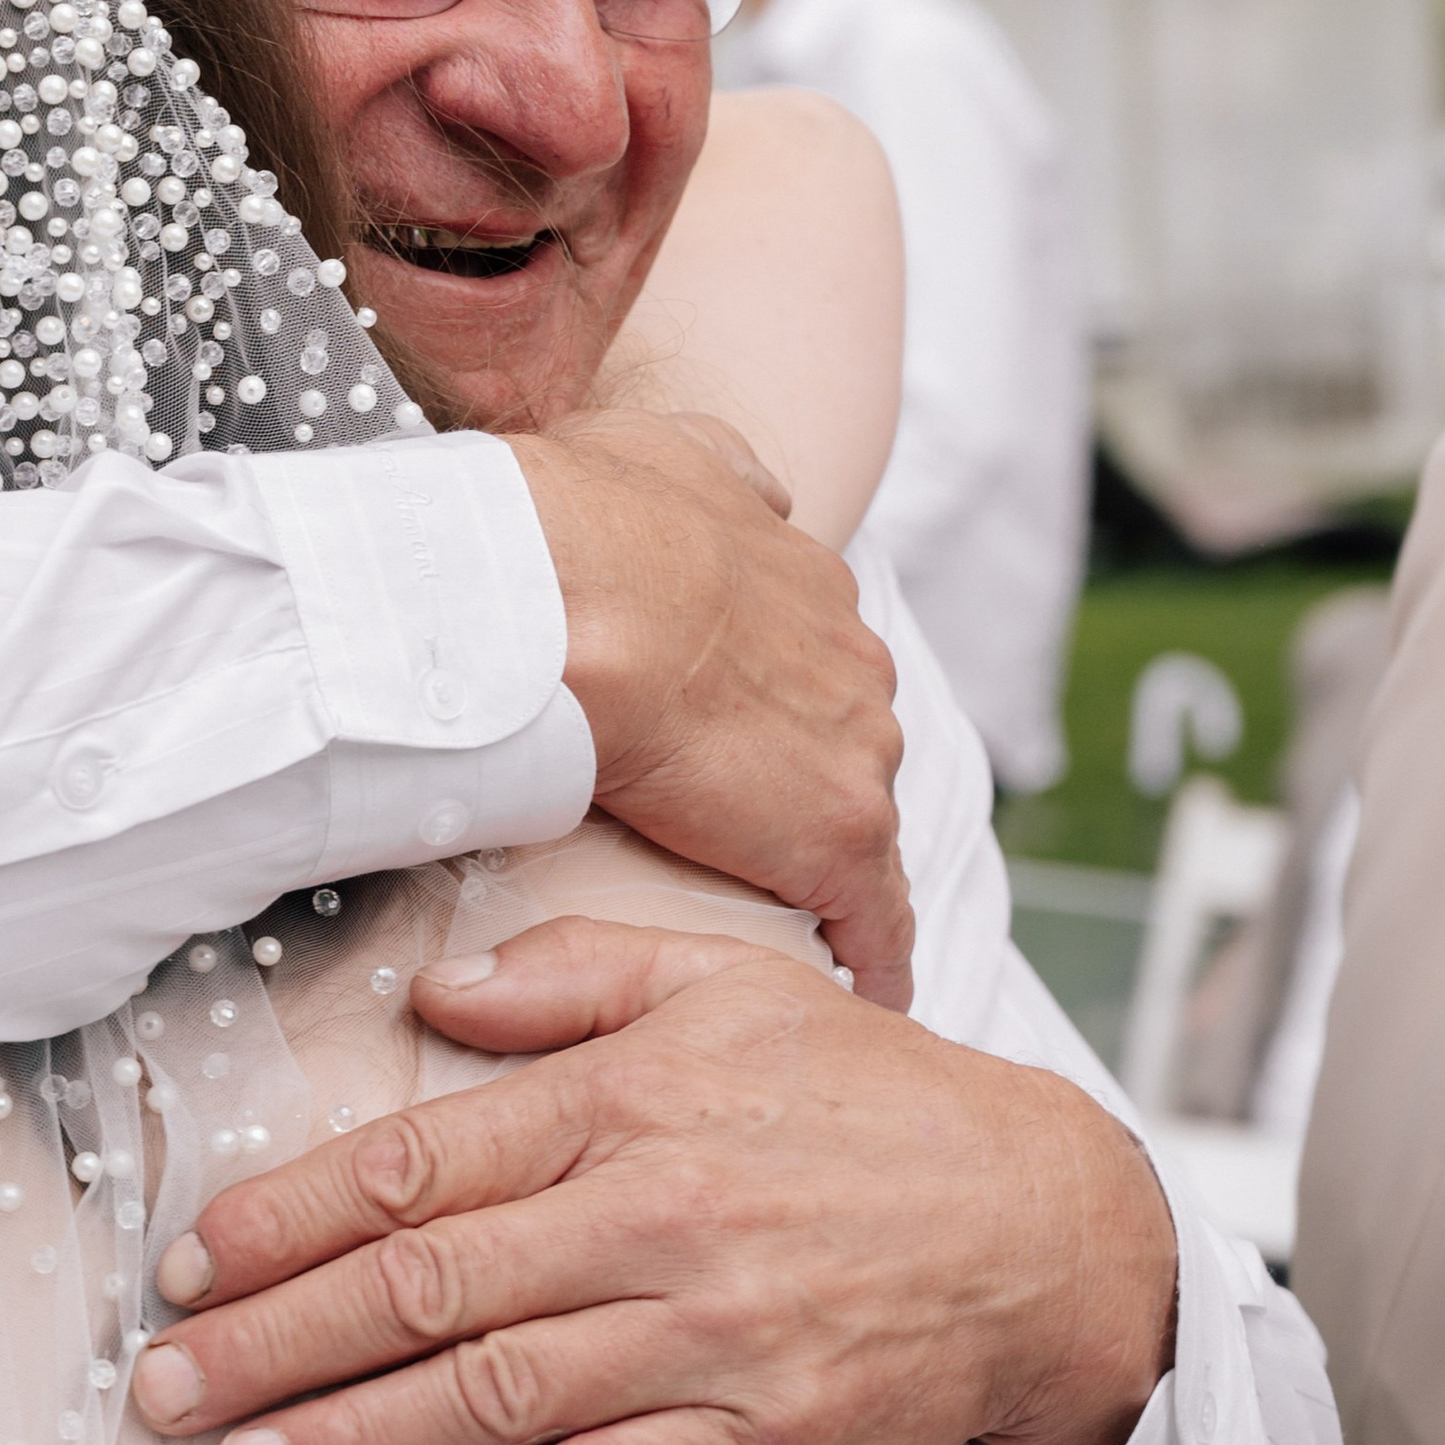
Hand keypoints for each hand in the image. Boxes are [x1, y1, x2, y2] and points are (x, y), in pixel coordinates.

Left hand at [132, 917, 1178, 1444]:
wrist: (1043, 1222)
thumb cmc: (867, 1096)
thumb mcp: (725, 982)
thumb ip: (569, 979)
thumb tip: (429, 996)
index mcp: (625, 1101)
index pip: (416, 1164)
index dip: (286, 1217)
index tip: (190, 1263)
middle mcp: (650, 1216)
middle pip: (424, 1289)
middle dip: (273, 1342)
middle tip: (160, 1387)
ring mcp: (704, 1335)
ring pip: (490, 1395)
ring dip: (350, 1441)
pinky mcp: (758, 1435)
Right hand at [508, 411, 910, 1007]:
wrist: (568, 595)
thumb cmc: (585, 522)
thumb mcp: (668, 451)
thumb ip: (722, 469)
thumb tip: (761, 487)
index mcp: (808, 585)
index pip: (816, 663)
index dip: (781, 704)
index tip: (749, 739)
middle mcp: (853, 664)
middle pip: (846, 741)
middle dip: (805, 780)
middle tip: (736, 831)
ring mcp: (856, 754)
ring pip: (855, 824)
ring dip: (822, 864)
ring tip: (778, 918)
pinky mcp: (839, 843)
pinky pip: (876, 920)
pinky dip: (873, 957)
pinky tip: (865, 994)